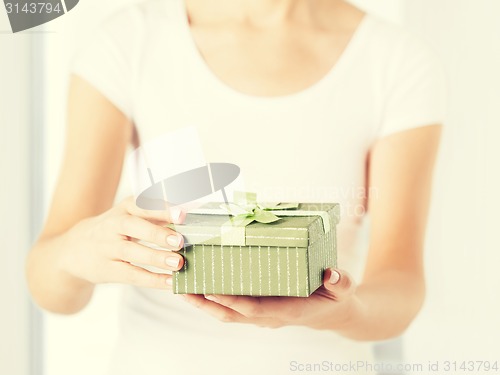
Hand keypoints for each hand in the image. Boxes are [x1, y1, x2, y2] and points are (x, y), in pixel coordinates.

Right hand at [60, 197, 185, 288]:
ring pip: (131, 252)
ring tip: (179, 263)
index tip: (183, 214)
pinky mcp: (107, 270)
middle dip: (157, 233)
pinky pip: (131, 275)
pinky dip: (152, 280)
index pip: (143, 205)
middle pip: (134, 226)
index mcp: (125, 208)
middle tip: (180, 240)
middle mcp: (114, 225)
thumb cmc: (116, 229)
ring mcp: (107, 248)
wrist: (74, 250)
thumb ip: (158, 214)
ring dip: (156, 258)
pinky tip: (170, 282)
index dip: (163, 209)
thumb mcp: (131, 215)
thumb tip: (193, 212)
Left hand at [183, 269, 359, 329]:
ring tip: (183, 287)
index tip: (211, 291)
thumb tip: (332, 273)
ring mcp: (263, 315)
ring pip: (228, 313)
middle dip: (206, 304)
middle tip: (183, 289)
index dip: (232, 301)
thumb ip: (340, 282)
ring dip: (205, 303)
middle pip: (232, 314)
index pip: (254, 309)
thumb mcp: (344, 289)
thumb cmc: (336, 297)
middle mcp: (270, 316)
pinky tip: (201, 287)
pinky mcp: (260, 310)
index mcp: (288, 310)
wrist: (334, 312)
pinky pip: (233, 308)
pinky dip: (215, 300)